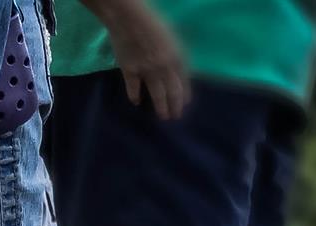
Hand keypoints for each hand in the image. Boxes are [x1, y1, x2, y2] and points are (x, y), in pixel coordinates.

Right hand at [89, 0, 188, 119]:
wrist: (129, 18)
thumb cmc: (153, 22)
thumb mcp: (173, 36)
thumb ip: (176, 53)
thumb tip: (177, 69)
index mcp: (176, 56)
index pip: (184, 80)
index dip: (185, 94)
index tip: (186, 104)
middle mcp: (164, 67)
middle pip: (172, 91)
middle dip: (175, 106)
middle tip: (175, 117)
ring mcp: (146, 71)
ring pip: (156, 94)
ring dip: (160, 107)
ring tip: (162, 116)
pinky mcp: (129, 71)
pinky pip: (133, 88)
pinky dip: (135, 96)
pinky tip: (137, 102)